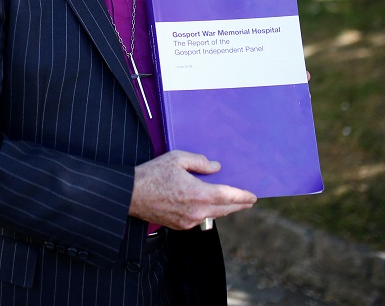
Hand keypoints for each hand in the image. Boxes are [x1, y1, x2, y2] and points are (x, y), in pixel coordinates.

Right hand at [129, 150, 256, 229]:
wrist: (130, 194)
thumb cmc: (152, 174)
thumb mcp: (177, 158)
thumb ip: (200, 162)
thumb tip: (216, 167)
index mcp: (199, 194)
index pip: (229, 197)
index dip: (243, 197)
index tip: (253, 196)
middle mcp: (197, 211)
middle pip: (225, 209)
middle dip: (238, 205)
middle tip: (248, 201)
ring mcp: (188, 221)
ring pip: (213, 216)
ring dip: (224, 209)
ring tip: (232, 203)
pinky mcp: (179, 225)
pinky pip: (200, 219)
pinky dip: (208, 212)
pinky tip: (209, 206)